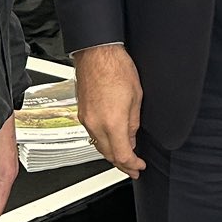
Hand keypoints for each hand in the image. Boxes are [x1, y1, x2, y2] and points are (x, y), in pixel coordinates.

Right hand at [74, 43, 145, 177]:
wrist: (97, 53)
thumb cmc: (116, 68)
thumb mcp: (136, 97)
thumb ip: (133, 123)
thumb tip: (131, 138)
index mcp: (112, 122)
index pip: (122, 155)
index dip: (132, 165)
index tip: (139, 166)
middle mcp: (96, 124)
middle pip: (108, 155)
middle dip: (122, 164)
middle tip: (133, 168)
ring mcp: (86, 119)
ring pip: (99, 146)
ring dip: (112, 155)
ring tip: (124, 158)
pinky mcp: (82, 113)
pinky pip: (92, 135)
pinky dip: (103, 142)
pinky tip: (111, 141)